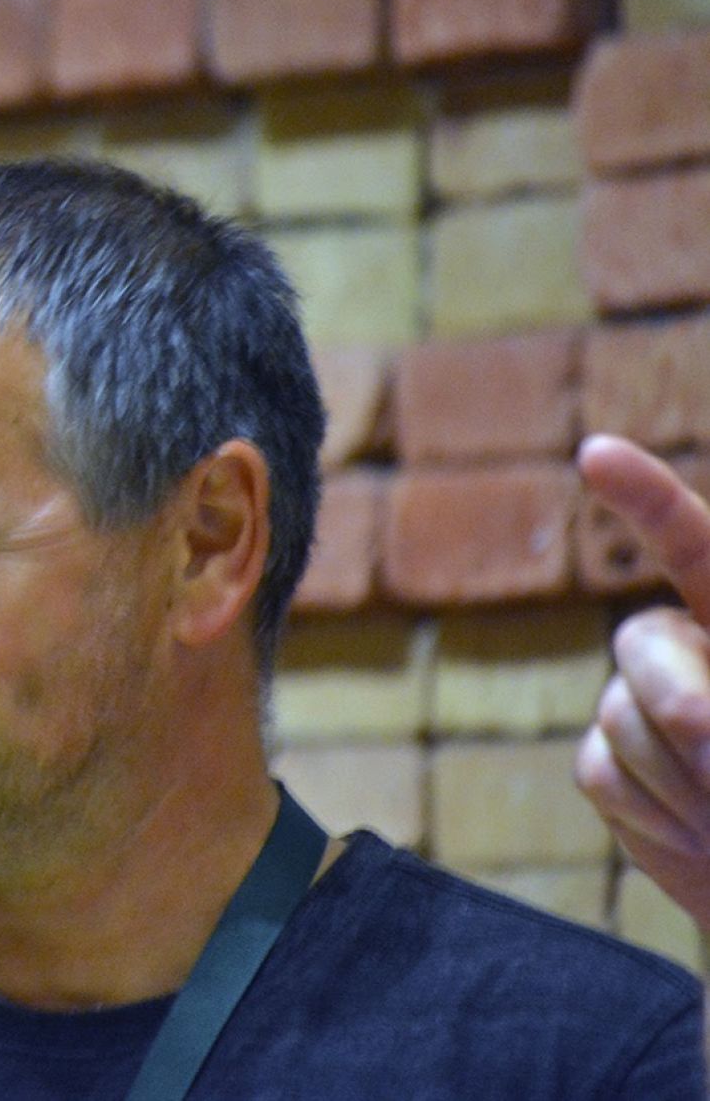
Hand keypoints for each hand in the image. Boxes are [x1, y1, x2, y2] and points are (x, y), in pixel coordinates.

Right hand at [576, 435, 709, 930]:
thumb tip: (693, 723)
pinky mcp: (606, 767)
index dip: (645, 498)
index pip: (690, 544)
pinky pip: (602, 774)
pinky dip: (658, 821)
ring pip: (618, 719)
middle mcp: (686, 650)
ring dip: (684, 784)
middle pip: (641, 644)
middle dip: (676, 700)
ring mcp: (637, 707)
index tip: (597, 455)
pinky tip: (701, 842)